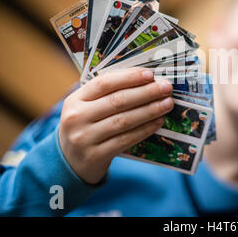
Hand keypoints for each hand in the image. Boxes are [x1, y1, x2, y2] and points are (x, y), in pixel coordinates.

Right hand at [59, 68, 172, 183]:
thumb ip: (108, 94)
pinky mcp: (96, 155)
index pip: (104, 83)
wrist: (70, 162)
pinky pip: (126, 140)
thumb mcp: (87, 107)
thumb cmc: (86, 126)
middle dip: (146, 92)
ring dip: (150, 110)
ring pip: (124, 120)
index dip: (129, 77)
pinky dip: (144, 129)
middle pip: (117, 101)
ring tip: (167, 103)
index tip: (150, 74)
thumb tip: (145, 79)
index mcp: (75, 99)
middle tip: (166, 87)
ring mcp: (85, 138)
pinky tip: (158, 122)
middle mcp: (77, 117)